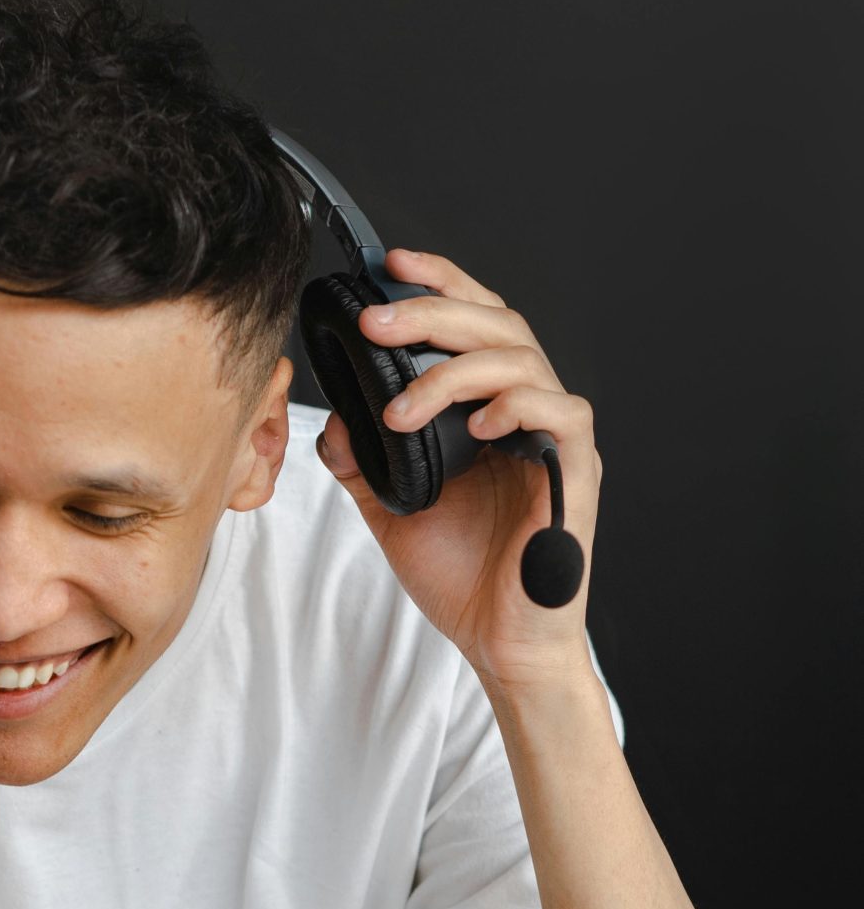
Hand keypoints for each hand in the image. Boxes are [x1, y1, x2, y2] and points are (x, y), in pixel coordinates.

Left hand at [314, 249, 600, 687]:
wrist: (499, 644)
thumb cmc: (463, 577)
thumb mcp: (393, 509)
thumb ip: (364, 460)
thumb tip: (332, 421)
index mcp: (488, 410)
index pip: (472, 324)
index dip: (439, 285)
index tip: (390, 264)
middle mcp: (526, 413)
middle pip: (497, 325)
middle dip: (433, 312)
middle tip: (376, 319)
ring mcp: (553, 440)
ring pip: (522, 360)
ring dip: (454, 371)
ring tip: (402, 406)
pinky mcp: (576, 474)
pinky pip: (562, 413)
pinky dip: (517, 405)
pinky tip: (477, 424)